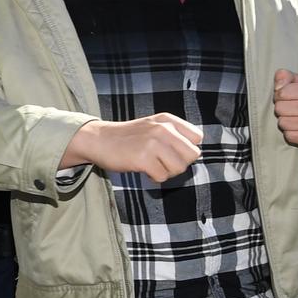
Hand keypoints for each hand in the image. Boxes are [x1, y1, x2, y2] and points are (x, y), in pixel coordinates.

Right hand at [61, 113, 202, 182]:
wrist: (100, 139)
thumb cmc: (129, 137)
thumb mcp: (153, 125)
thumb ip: (174, 134)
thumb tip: (194, 153)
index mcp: (167, 119)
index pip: (197, 137)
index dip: (187, 149)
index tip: (172, 151)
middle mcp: (163, 128)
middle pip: (192, 155)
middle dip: (180, 163)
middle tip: (163, 162)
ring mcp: (153, 143)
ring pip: (179, 168)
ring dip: (167, 172)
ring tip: (152, 164)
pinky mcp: (143, 158)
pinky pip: (162, 177)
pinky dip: (154, 178)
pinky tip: (144, 169)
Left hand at [273, 69, 297, 147]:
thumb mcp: (296, 82)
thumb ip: (284, 76)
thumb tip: (278, 86)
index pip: (281, 93)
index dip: (278, 95)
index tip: (285, 98)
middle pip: (280, 108)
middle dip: (280, 108)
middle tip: (288, 109)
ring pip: (282, 123)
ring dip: (284, 121)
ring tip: (292, 117)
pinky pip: (289, 136)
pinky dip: (289, 132)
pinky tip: (295, 127)